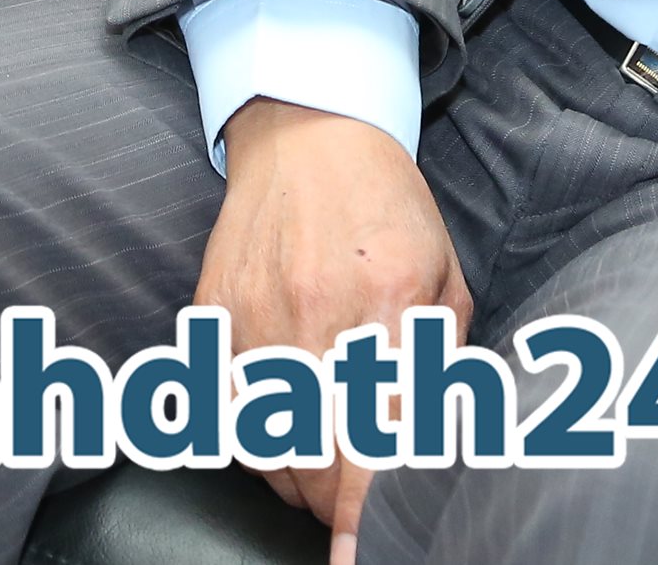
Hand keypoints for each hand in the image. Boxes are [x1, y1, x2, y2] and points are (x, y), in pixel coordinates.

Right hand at [198, 98, 464, 564]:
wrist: (307, 135)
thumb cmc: (387, 207)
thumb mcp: (445, 278)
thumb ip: (444, 366)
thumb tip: (434, 453)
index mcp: (388, 307)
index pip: (374, 445)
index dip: (364, 517)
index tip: (357, 555)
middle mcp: (316, 317)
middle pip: (317, 463)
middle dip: (340, 501)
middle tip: (360, 488)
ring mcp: (254, 319)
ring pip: (269, 451)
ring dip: (300, 476)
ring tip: (327, 448)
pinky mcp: (212, 317)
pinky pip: (229, 416)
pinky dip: (258, 441)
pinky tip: (286, 420)